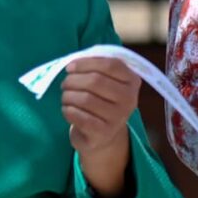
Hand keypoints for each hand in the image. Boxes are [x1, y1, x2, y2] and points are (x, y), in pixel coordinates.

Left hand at [59, 54, 140, 197]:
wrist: (103, 136)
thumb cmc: (101, 102)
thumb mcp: (107, 83)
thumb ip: (97, 68)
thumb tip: (73, 61)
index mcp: (132, 82)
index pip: (111, 64)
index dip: (87, 62)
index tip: (70, 67)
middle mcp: (130, 99)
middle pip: (95, 81)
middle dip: (73, 80)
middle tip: (65, 84)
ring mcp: (118, 117)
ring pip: (84, 98)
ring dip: (68, 96)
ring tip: (66, 98)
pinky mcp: (103, 133)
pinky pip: (78, 116)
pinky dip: (67, 110)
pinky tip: (68, 110)